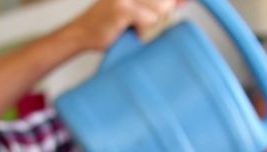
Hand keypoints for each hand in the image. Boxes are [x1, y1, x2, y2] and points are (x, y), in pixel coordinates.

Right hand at [62, 0, 187, 51]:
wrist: (82, 33)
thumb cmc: (110, 22)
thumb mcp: (138, 6)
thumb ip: (161, 3)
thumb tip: (184, 2)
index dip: (169, 5)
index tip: (147, 17)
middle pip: (167, 1)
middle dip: (159, 14)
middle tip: (140, 20)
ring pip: (161, 10)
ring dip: (150, 23)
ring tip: (133, 24)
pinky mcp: (122, 8)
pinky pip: (148, 20)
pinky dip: (141, 29)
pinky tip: (127, 29)